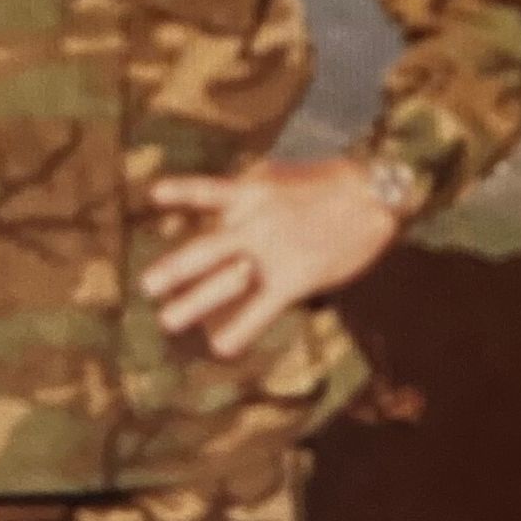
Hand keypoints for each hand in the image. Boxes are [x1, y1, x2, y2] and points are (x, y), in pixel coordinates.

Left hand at [139, 157, 403, 359]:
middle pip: (205, 250)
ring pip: (224, 281)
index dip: (178, 193)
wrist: (374, 195)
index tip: (153, 195)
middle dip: (174, 270)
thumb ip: (251, 187)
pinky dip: (239, 330)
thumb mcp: (283, 174)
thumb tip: (221, 197)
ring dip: (194, 302)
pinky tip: (219, 347)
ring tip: (168, 320)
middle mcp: (254, 221)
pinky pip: (260, 308)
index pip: (206, 192)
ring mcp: (272, 251)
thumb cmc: (330, 183)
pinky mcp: (295, 277)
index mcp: (252, 190)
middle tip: (146, 287)